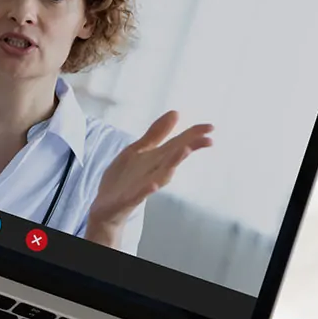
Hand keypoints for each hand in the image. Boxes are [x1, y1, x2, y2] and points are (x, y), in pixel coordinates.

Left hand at [87, 111, 212, 247]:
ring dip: (173, 163)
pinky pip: (140, 194)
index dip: (193, 135)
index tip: (211, 127)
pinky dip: (148, 189)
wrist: (106, 206)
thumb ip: (156, 133)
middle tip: (208, 140)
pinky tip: (155, 184)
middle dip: (190, 147)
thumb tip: (176, 112)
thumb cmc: (125, 177)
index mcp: (155, 158)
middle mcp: (154, 171)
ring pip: (162, 174)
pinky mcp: (130, 198)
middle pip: (174, 157)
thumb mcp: (138, 150)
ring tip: (185, 151)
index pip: (177, 144)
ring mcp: (143, 185)